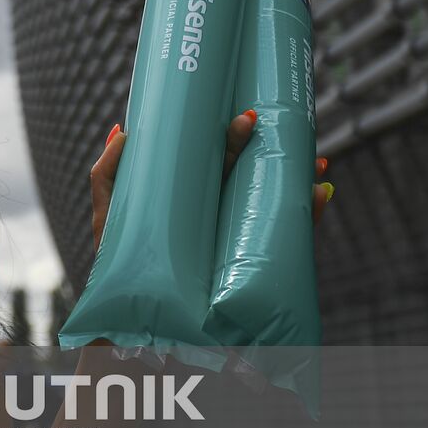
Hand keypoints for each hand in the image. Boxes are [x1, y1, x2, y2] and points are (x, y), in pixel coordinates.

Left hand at [90, 111, 332, 253]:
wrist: (131, 311)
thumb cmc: (118, 257)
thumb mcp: (109, 211)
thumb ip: (108, 173)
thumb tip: (121, 129)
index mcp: (191, 195)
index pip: (217, 160)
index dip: (232, 137)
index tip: (245, 115)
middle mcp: (218, 211)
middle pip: (246, 173)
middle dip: (259, 147)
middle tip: (257, 123)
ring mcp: (235, 235)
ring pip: (273, 200)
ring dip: (297, 177)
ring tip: (313, 160)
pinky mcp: (250, 263)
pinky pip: (287, 237)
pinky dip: (308, 216)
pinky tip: (319, 195)